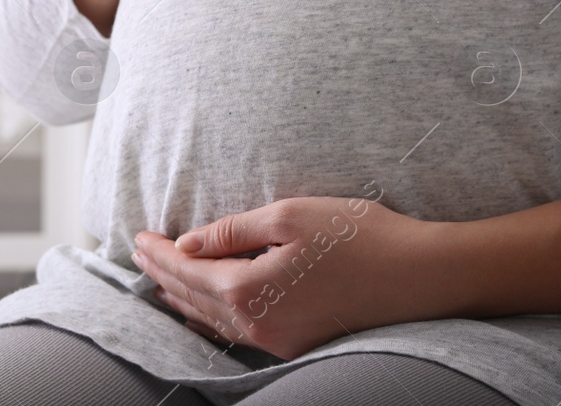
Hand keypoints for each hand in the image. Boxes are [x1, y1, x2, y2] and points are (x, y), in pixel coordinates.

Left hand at [131, 196, 448, 359]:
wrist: (422, 277)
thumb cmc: (359, 237)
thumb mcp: (288, 216)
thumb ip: (231, 231)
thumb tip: (186, 244)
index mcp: (248, 291)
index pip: (186, 272)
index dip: (159, 253)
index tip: (138, 236)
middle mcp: (258, 326)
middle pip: (193, 299)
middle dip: (162, 275)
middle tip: (139, 253)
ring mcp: (279, 341)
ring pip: (213, 320)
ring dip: (182, 298)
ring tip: (158, 279)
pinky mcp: (298, 344)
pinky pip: (237, 333)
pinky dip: (211, 316)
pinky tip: (202, 308)